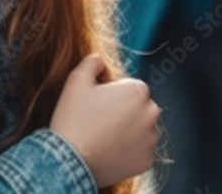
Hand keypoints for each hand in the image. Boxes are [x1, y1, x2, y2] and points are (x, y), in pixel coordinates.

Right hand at [49, 53, 160, 187]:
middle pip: (138, 107)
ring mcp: (151, 140)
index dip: (111, 93)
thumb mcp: (76, 80)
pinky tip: (108, 150)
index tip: (96, 103)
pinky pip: (139, 151)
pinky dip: (128, 151)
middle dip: (123, 111)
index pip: (129, 86)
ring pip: (141, 129)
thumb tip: (100, 61)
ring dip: (128, 130)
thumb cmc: (73, 118)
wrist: (70, 159)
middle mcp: (151, 114)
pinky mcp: (147, 161)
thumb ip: (92, 62)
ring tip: (102, 136)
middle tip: (98, 119)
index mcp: (138, 90)